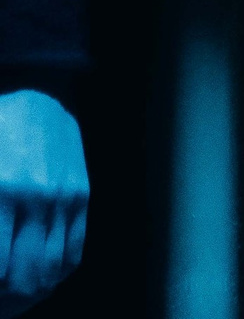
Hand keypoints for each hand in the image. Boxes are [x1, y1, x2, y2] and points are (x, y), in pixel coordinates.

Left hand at [0, 93, 86, 307]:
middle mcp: (36, 197)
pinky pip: (73, 254)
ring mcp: (64, 196)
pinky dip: (53, 277)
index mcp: (2, 190)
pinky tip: (35, 280)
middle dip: (7, 300)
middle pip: (24, 279)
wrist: (33, 99)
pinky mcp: (81, 195)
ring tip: (10, 298)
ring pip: (50, 273)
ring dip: (28, 295)